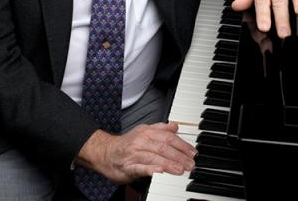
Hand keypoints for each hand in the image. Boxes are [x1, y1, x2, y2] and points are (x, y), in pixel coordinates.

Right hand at [75, 121, 195, 184]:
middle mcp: (141, 141)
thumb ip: (160, 129)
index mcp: (146, 132)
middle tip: (190, 164)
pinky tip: (159, 172)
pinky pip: (140, 167)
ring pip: (154, 157)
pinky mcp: (127, 166)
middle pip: (163, 147)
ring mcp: (134, 154)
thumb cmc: (126, 144)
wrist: (105, 153)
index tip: (192, 152)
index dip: (182, 144)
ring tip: (180, 169)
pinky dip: (150, 169)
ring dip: (169, 163)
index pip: (168, 137)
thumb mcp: (144, 132)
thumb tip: (175, 125)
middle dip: (179, 156)